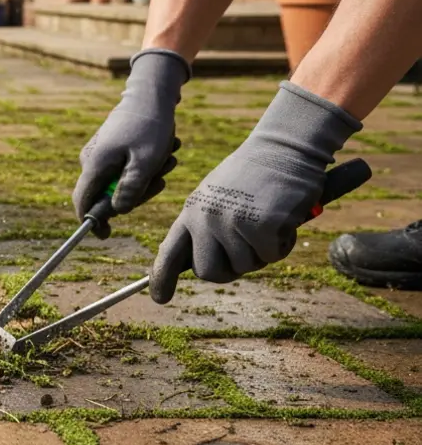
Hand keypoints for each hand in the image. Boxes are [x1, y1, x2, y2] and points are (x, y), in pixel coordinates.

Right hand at [73, 49, 189, 238]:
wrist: (151, 92)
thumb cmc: (150, 126)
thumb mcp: (146, 162)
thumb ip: (131, 190)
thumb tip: (119, 210)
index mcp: (94, 165)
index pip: (83, 203)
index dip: (93, 222)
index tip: (107, 235)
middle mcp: (91, 160)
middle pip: (106, 194)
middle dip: (136, 193)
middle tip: (162, 180)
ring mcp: (99, 152)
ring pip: (119, 180)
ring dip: (147, 177)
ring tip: (169, 158)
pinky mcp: (110, 147)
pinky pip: (124, 167)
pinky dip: (144, 165)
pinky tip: (163, 151)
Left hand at [150, 82, 362, 303]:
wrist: (284, 146)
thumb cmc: (254, 174)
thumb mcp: (217, 197)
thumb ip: (206, 226)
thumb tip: (201, 266)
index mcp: (191, 212)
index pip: (169, 252)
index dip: (162, 278)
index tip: (160, 299)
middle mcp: (204, 219)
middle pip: (208, 272)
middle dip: (231, 269)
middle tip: (249, 250)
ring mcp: (230, 223)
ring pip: (246, 266)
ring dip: (263, 252)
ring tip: (268, 219)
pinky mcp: (260, 226)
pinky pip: (273, 256)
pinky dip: (284, 243)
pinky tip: (284, 217)